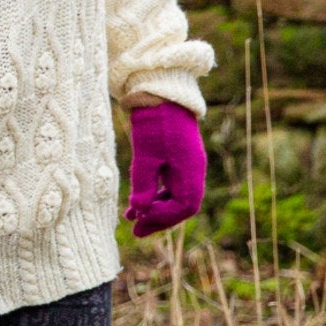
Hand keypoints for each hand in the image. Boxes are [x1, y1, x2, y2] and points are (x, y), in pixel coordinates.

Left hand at [123, 103, 205, 237]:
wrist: (161, 94)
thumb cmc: (154, 124)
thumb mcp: (145, 156)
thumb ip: (143, 185)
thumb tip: (139, 212)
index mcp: (191, 172)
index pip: (183, 207)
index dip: (162, 219)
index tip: (139, 224)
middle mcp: (194, 172)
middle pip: (180, 206)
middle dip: (158, 219)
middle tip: (135, 231)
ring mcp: (188, 166)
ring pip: (175, 197)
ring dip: (155, 209)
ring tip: (132, 219)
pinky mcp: (179, 160)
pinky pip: (171, 186)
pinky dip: (155, 196)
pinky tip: (137, 201)